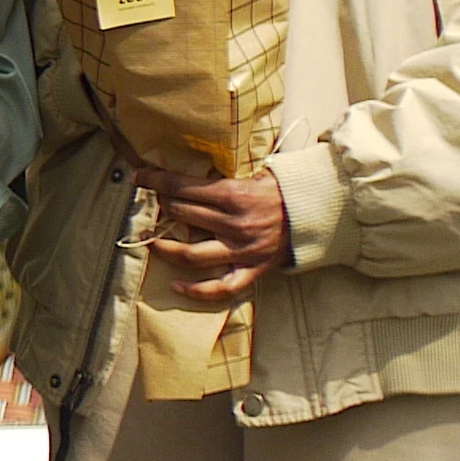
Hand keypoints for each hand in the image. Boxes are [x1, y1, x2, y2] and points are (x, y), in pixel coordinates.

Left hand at [136, 169, 289, 302]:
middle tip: (156, 204)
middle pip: (181, 215)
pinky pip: (220, 287)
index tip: (138, 176)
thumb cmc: (284, 191)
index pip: (181, 186)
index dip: (154, 180)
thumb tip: (189, 170)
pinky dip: (195, 290)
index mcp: (234, 195)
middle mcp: (235, 224)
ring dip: (164, 248)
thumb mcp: (256, 173)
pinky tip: (175, 285)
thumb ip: (225, 175)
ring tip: (151, 242)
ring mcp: (243, 250)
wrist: (321, 214)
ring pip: (190, 254)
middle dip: (162, 207)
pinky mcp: (253, 270)